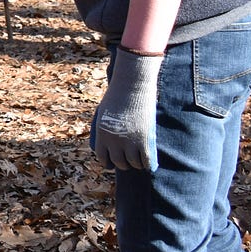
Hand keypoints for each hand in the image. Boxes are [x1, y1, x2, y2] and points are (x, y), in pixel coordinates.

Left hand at [90, 49, 161, 171]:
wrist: (131, 86)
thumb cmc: (118, 95)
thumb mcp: (105, 113)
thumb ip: (107, 127)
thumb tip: (112, 140)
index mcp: (101, 134)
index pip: (102, 157)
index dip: (108, 162)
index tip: (112, 164)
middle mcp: (113, 141)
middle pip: (119, 163)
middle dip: (124, 164)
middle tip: (129, 161)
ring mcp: (129, 142)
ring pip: (133, 164)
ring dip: (137, 164)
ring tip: (140, 161)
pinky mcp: (144, 140)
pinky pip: (146, 160)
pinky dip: (148, 164)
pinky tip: (149, 164)